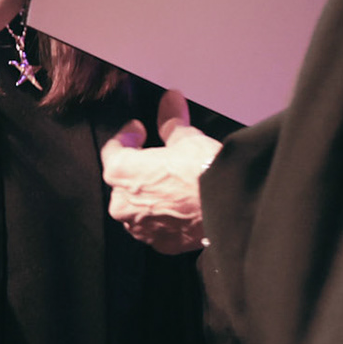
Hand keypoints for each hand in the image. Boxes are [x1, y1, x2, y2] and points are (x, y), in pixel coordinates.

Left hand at [101, 90, 219, 255]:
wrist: (230, 210)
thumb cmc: (203, 172)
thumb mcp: (186, 139)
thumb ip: (171, 121)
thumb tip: (170, 99)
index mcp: (121, 173)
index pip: (113, 151)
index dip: (127, 137)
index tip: (138, 129)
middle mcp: (122, 204)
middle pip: (123, 182)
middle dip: (138, 169)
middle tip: (157, 157)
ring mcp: (141, 228)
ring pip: (138, 207)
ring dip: (150, 195)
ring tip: (172, 183)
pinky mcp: (162, 244)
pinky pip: (156, 226)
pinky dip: (165, 216)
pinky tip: (181, 206)